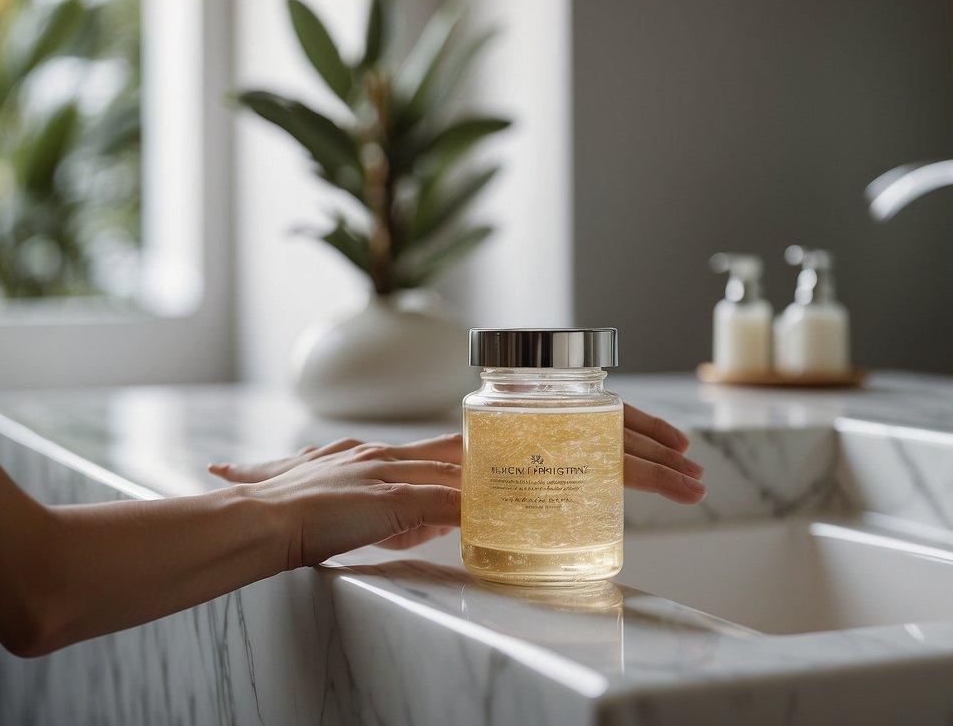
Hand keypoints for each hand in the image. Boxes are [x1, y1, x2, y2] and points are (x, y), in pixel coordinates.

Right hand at [207, 405, 705, 561]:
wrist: (260, 519)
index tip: (651, 445)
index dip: (602, 431)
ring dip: (632, 468)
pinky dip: (567, 488)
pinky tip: (624, 493)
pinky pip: (511, 489)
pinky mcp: (424, 490)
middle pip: (568, 434)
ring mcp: (444, 463)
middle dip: (638, 441)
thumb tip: (456, 511)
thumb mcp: (386, 507)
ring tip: (687, 478)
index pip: (546, 432)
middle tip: (692, 460)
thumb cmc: (312, 515)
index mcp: (454, 450)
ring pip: (559, 456)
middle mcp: (457, 446)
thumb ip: (423, 503)